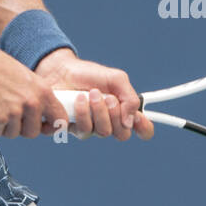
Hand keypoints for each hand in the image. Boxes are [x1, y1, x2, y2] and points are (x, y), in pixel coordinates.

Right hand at [0, 42, 67, 138]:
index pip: (60, 119)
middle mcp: (32, 103)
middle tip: (9, 115)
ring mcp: (15, 112)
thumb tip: (41, 116)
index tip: (44, 127)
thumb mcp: (27, 78)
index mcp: (43, 91)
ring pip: (13, 134)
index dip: (52, 127)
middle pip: (33, 132)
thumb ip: (36, 97)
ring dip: (3, 126)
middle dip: (21, 128)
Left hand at [34, 48, 154, 140]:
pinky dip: (82, 113)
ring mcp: (93, 127)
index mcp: (124, 111)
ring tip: (90, 94)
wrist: (61, 71)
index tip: (138, 118)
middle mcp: (110, 122)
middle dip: (116, 114)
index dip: (144, 128)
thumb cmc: (90, 74)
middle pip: (122, 134)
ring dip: (98, 111)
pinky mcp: (75, 129)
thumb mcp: (116, 79)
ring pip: (103, 132)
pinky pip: (84, 132)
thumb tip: (131, 121)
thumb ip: (130, 98)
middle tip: (108, 97)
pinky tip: (77, 100)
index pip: (143, 130)